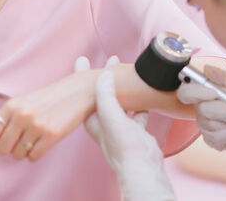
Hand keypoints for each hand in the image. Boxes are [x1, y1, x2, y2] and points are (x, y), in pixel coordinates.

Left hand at [0, 67, 96, 160]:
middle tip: (19, 144)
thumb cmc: (50, 98)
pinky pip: (34, 156)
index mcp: (11, 106)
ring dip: (24, 152)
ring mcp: (36, 125)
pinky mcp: (51, 135)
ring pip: (19, 154)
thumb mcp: (24, 101)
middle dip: (9, 150)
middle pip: (3, 148)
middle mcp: (21, 115)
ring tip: (34, 140)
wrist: (78, 91)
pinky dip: (36, 155)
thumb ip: (8, 118)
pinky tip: (42, 144)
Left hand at [77, 56, 174, 200]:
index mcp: (93, 118)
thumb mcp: (110, 115)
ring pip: (119, 101)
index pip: (83, 92)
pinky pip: (136, 112)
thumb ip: (105, 94)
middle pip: (102, 93)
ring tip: (127, 73)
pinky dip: (139, 103)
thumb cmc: (123, 146)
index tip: (83, 59)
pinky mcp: (135, 131)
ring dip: (122, 88)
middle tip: (112, 60)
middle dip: (106, 77)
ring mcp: (120, 127)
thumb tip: (105, 74)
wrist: (142, 167)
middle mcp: (104, 122)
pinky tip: (143, 96)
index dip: (82, 74)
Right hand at [176, 65, 225, 165]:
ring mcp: (205, 126)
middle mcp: (202, 109)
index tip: (214, 93)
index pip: (186, 92)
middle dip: (225, 111)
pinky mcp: (212, 140)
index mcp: (205, 92)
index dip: (196, 92)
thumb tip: (208, 68)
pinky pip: (217, 138)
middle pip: (202, 109)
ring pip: (211, 124)